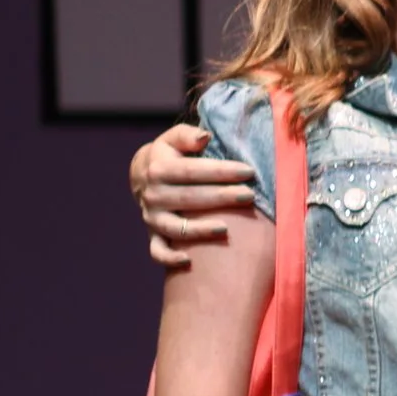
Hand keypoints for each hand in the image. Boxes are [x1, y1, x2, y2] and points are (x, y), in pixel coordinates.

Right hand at [132, 124, 256, 269]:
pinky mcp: (154, 234)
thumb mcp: (174, 139)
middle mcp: (153, 195)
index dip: (221, 171)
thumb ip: (187, 135)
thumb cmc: (173, 155)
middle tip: (250, 196)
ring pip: (176, 228)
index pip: (192, 170)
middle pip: (189, 199)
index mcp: (159, 169)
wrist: (146, 177)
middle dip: (221, 197)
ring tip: (227, 228)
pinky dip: (169, 258)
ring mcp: (152, 217)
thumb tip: (205, 137)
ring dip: (200, 230)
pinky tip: (189, 261)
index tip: (249, 171)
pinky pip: (158, 251)